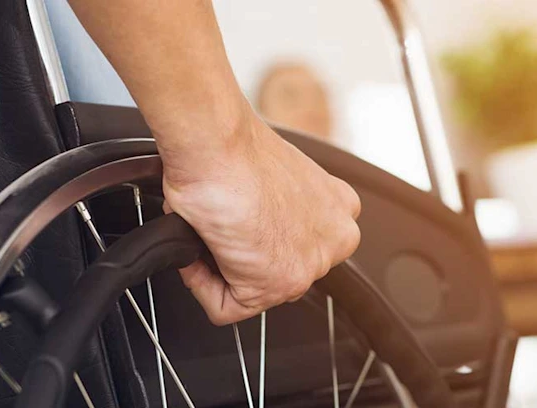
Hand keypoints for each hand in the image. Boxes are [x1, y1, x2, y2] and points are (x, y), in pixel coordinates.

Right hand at [162, 119, 360, 324]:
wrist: (217, 144)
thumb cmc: (233, 149)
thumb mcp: (273, 180)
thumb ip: (276, 210)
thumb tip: (249, 227)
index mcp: (338, 209)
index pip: (297, 246)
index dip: (256, 238)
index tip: (238, 224)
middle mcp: (335, 238)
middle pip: (276, 270)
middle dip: (240, 257)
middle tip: (219, 229)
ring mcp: (309, 265)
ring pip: (251, 290)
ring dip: (219, 269)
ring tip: (208, 234)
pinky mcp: (275, 284)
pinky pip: (225, 307)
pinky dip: (201, 285)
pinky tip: (199, 252)